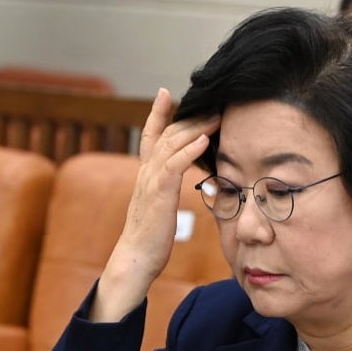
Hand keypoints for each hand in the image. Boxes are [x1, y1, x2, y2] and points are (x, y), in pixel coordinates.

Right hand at [92, 88, 218, 321]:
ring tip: (215, 115)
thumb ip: (166, 190)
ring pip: (171, 144)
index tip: (165, 92)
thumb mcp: (159, 207)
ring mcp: (150, 181)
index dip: (157, 113)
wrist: (136, 258)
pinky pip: (174, 166)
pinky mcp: (158, 193)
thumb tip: (176, 184)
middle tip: (211, 102)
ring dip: (195, 128)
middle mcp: (146, 172)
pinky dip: (189, 151)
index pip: (151, 136)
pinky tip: (204, 140)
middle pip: (167, 134)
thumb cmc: (151, 237)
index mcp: (146, 174)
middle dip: (188, 116)